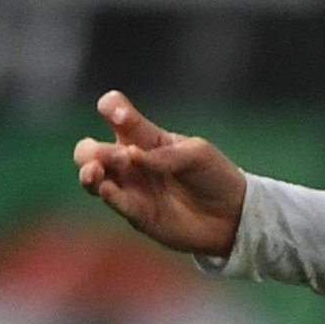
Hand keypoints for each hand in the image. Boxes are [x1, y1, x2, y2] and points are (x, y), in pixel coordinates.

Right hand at [72, 92, 245, 259]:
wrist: (235, 214)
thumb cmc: (215, 176)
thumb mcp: (196, 154)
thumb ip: (162, 154)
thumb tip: (129, 155)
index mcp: (143, 137)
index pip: (116, 113)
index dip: (112, 109)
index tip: (122, 116)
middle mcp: (129, 161)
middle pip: (90, 149)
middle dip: (94, 150)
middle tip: (120, 156)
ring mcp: (130, 187)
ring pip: (92, 177)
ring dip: (89, 172)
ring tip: (96, 171)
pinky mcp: (137, 214)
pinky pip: (115, 202)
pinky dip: (108, 195)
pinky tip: (107, 189)